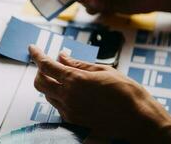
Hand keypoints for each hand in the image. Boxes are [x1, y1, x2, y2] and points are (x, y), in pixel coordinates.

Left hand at [29, 45, 170, 142]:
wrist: (138, 119)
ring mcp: (69, 112)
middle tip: (49, 65)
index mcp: (75, 80)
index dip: (36, 54)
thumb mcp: (103, 70)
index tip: (32, 48)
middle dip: (40, 71)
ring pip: (48, 95)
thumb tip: (62, 56)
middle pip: (39, 82)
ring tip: (65, 79)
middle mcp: (68, 97)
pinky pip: (58, 107)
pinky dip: (60, 97)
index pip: (46, 65)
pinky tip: (74, 93)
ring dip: (51, 84)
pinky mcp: (74, 123)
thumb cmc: (125, 91)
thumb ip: (78, 64)